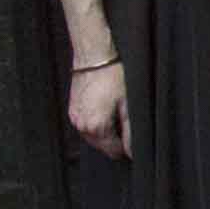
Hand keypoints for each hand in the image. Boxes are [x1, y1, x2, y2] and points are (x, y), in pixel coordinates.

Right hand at [66, 38, 129, 158]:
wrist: (94, 57)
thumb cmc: (113, 77)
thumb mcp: (128, 104)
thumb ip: (131, 131)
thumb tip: (132, 151)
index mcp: (96, 127)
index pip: (113, 151)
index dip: (127, 149)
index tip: (136, 143)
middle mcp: (81, 126)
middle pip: (102, 146)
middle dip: (116, 142)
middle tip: (129, 128)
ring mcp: (74, 118)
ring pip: (93, 137)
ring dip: (106, 134)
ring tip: (119, 118)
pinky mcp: (72, 110)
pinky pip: (85, 126)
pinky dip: (96, 125)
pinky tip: (107, 112)